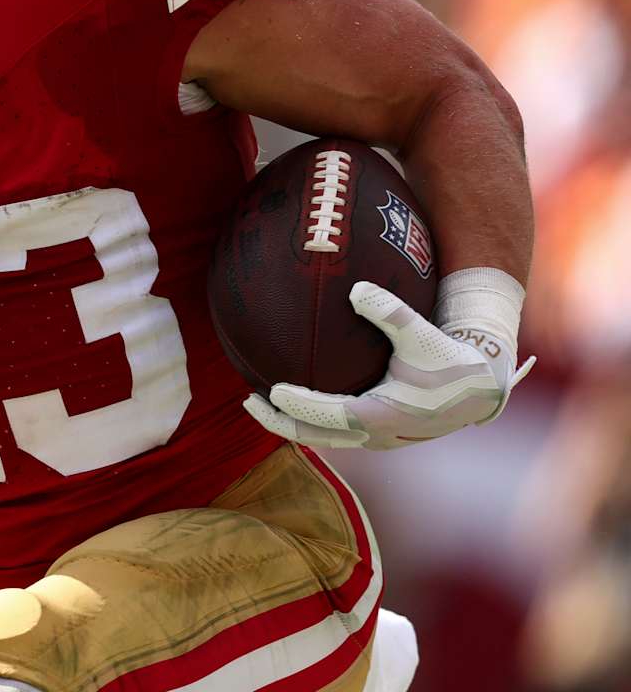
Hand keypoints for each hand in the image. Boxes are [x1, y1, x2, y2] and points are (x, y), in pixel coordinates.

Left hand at [244, 279, 534, 449]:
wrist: (481, 389)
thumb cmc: (450, 359)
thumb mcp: (422, 333)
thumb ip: (390, 312)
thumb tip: (357, 288)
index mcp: (383, 415)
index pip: (330, 415)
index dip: (299, 406)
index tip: (271, 389)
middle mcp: (377, 435)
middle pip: (317, 436)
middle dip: (279, 422)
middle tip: (247, 401)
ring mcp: (377, 440)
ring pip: (325, 438)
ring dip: (293, 424)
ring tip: (261, 401)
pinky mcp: (380, 436)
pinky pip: (337, 432)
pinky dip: (312, 420)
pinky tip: (294, 398)